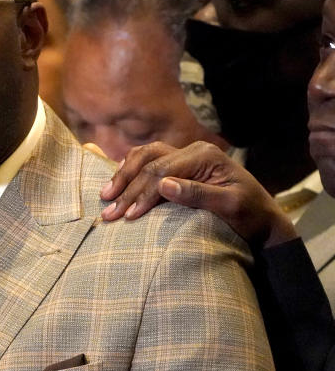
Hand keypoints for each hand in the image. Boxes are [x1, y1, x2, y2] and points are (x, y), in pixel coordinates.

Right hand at [99, 141, 297, 249]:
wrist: (264, 219)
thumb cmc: (250, 215)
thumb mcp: (230, 207)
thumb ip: (198, 194)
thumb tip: (163, 185)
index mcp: (204, 156)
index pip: (162, 171)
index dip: (142, 193)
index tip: (127, 215)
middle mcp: (193, 151)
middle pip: (149, 162)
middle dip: (127, 186)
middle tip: (108, 210)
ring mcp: (186, 156)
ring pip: (145, 156)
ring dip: (124, 174)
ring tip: (106, 195)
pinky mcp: (182, 166)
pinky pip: (150, 160)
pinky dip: (132, 168)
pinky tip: (119, 180)